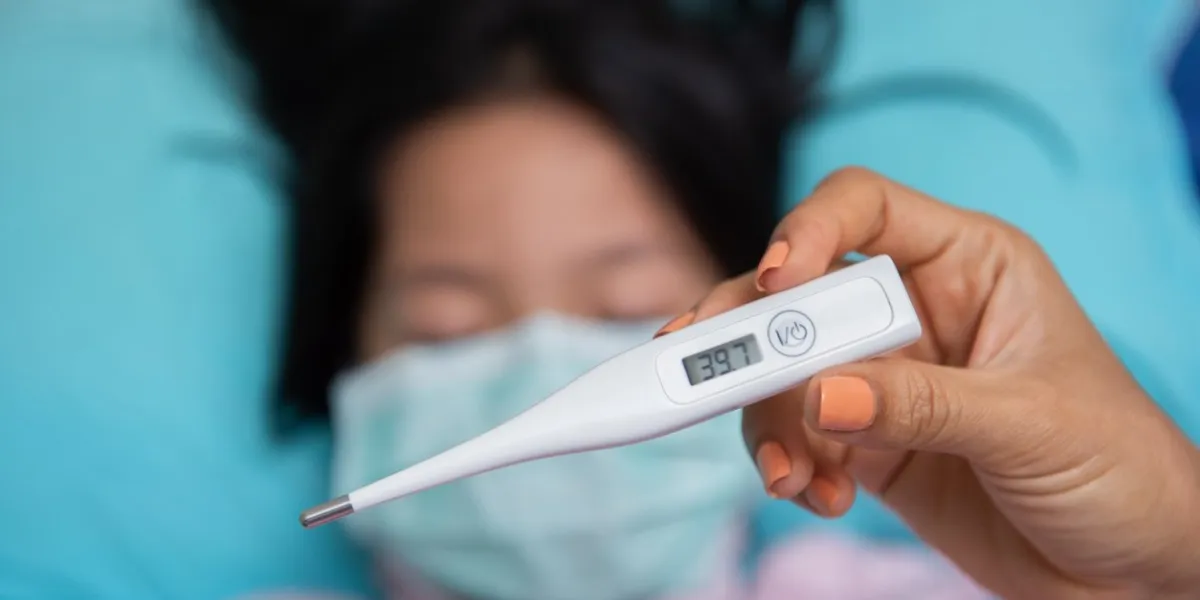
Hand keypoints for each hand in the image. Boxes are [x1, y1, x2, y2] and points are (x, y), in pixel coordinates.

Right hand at [658, 168, 1199, 597]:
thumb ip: (921, 406)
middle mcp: (914, 311)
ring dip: (767, 421)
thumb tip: (819, 395)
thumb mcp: (1028, 423)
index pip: (864, 210)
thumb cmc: (1119, 466)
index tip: (774, 284)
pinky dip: (790, 465)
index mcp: (967, 266)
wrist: (1132, 568)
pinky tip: (820, 497)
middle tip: (701, 371)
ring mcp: (884, 379)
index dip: (807, 231)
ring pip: (782, 373)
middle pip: (799, 295)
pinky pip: (797, 437)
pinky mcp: (866, 443)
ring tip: (791, 476)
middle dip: (748, 336)